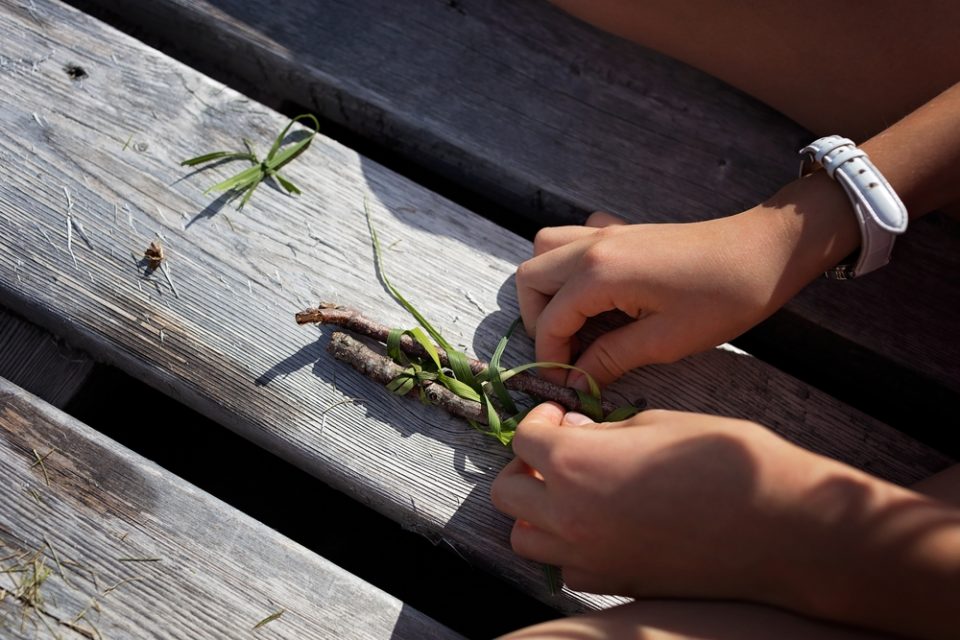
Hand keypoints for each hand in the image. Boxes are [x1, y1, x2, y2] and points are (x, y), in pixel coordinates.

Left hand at [490, 402, 839, 603]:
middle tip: (560, 451)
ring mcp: (589, 557)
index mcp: (576, 464)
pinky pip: (563, 566)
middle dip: (525, 465)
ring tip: (571, 491)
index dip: (540, 419)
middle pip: (506, 492)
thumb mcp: (657, 423)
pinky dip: (566, 545)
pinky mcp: (613, 585)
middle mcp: (570, 515)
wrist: (779, 525)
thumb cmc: (725, 461)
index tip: (562, 415)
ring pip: (524, 538)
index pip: (523, 438)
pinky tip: (598, 524)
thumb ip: (604, 431)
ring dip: (536, 511)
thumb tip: (575, 433)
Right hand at [515, 202, 848, 387]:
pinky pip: (577, 237)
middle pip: (531, 277)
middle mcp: (593, 246)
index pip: (549, 321)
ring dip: (548, 287)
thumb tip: (576, 381)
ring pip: (546, 250)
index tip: (565, 384)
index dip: (550, 358)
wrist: (766, 250)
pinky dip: (573, 262)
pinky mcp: (624, 230)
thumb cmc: (723, 298)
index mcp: (599, 274)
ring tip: (576, 321)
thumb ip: (611, 359)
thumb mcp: (665, 341)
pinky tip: (599, 288)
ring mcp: (607, 233)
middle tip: (568, 350)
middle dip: (538, 319)